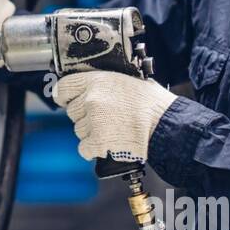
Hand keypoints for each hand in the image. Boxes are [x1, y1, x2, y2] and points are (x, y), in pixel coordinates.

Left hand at [51, 70, 177, 162]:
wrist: (165, 125)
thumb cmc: (152, 104)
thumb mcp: (126, 81)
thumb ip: (104, 84)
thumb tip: (90, 89)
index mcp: (97, 81)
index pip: (63, 87)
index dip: (64, 95)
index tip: (65, 99)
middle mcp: (91, 100)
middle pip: (72, 111)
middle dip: (85, 116)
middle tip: (104, 117)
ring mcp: (93, 121)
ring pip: (78, 130)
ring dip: (90, 132)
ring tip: (111, 130)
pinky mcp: (97, 141)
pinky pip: (83, 148)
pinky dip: (92, 149)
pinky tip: (107, 143)